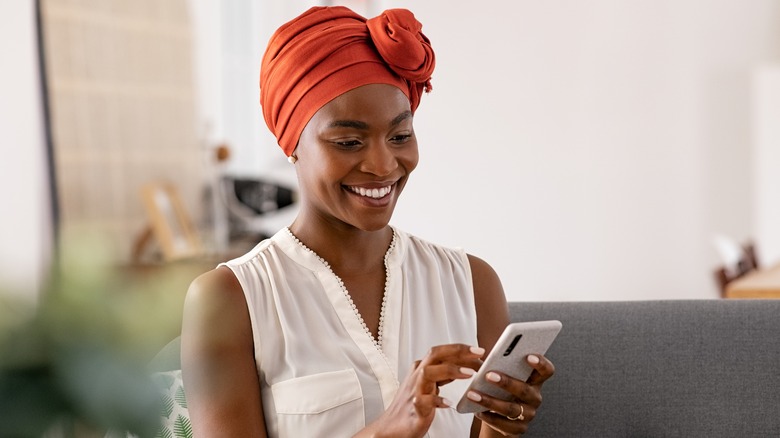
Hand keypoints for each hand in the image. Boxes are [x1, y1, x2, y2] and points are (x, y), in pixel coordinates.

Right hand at [356, 344, 483, 437]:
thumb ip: (445, 373)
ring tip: (469, 374)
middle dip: (457, 351)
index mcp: (422, 368)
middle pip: (434, 354)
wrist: (393, 426)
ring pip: (428, 372)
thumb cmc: (414, 404)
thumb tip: (467, 364)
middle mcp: (417, 375)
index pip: (442, 351)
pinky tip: (449, 402)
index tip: (479, 350)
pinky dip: (437, 400)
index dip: (461, 349)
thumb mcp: (431, 384)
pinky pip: (423, 400)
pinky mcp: (414, 408)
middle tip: (478, 353)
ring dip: (449, 370)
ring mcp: (415, 390)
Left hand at [472, 354, 554, 435]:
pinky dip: (488, 417)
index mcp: (534, 380)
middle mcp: (534, 397)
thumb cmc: (500, 390)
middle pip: (525, 390)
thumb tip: (480, 355)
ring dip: (490, 401)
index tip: (529, 356)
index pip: (546, 371)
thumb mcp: (503, 376)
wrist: (498, 416)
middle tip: (488, 375)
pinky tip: (477, 411)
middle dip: (506, 382)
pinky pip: (503, 424)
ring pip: (511, 408)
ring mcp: (528, 414)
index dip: (541, 363)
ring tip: (473, 394)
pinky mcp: (518, 429)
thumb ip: (499, 365)